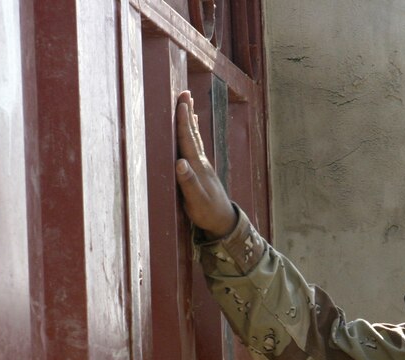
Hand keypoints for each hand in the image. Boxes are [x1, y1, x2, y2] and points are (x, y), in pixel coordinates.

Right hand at [174, 90, 236, 237]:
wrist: (223, 221)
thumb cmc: (207, 212)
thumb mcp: (195, 200)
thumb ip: (188, 182)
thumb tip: (180, 162)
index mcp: (197, 167)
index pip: (188, 140)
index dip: (183, 122)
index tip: (181, 103)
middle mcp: (201, 162)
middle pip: (193, 133)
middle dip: (188, 113)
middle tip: (185, 94)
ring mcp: (203, 166)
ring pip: (195, 138)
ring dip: (191, 121)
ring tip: (189, 106)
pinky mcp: (203, 171)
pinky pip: (196, 147)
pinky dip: (194, 135)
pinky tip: (193, 132)